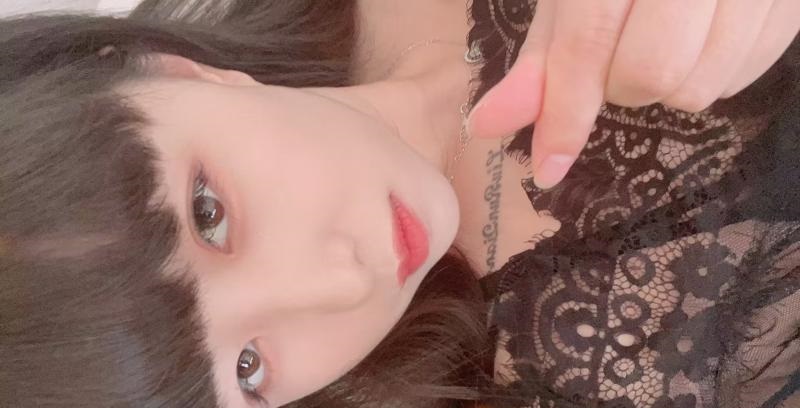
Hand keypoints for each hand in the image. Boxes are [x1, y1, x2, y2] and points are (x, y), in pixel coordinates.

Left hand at [466, 0, 799, 188]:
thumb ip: (540, 58)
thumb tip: (489, 124)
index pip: (589, 42)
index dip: (565, 112)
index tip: (547, 168)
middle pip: (651, 74)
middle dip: (619, 87)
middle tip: (618, 54)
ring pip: (699, 88)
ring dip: (665, 87)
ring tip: (660, 40)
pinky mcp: (790, 6)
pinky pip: (744, 79)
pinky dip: (710, 77)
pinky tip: (701, 41)